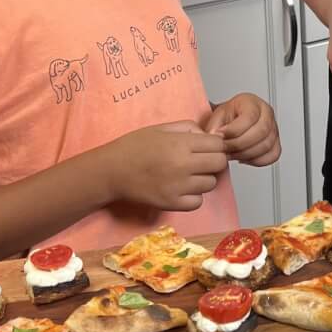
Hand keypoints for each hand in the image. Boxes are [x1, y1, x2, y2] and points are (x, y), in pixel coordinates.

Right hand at [103, 122, 228, 209]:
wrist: (111, 171)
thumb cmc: (134, 147)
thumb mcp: (161, 128)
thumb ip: (188, 128)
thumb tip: (209, 135)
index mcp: (180, 143)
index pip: (218, 144)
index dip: (216, 145)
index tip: (207, 147)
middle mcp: (182, 164)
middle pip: (219, 164)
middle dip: (214, 161)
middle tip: (202, 161)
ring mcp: (178, 186)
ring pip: (211, 183)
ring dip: (204, 179)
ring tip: (189, 175)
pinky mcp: (172, 203)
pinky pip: (198, 202)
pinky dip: (194, 196)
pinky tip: (183, 189)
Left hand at [205, 93, 280, 166]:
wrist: (229, 125)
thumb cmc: (226, 119)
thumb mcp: (216, 117)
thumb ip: (214, 126)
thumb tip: (214, 136)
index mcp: (252, 102)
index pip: (250, 117)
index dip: (234, 130)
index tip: (220, 136)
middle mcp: (266, 113)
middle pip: (261, 132)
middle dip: (239, 144)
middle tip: (225, 149)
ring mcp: (273, 128)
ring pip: (266, 145)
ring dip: (246, 154)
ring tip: (231, 154)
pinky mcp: (275, 143)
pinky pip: (272, 156)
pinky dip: (257, 160)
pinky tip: (244, 158)